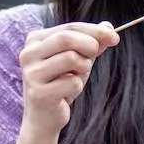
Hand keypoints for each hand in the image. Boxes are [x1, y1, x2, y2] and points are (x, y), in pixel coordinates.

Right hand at [19, 21, 119, 138]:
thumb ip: (93, 41)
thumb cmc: (63, 82)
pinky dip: (77, 87)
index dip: (96, 31)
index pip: (71, 27)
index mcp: (36, 40)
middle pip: (67, 38)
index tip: (114, 37)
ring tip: (75, 77)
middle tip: (95, 56)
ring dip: (84, 68)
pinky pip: (72, 82)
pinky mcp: (38, 93)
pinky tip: (66, 93)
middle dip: (90, 45)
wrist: (45, 116)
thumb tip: (108, 27)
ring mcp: (31, 74)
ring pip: (71, 58)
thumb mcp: (81, 58)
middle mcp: (28, 54)